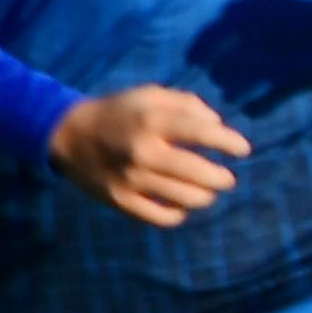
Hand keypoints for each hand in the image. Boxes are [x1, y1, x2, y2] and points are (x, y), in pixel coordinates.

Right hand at [49, 85, 246, 227]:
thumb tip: (218, 126)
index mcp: (151, 122)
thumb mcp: (149, 96)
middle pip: (200, 174)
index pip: (204, 134)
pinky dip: (179, 213)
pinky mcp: (120, 200)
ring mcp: (130, 179)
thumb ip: (187, 105)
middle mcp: (142, 152)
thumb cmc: (119, 113)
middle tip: (227, 178)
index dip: (230, 143)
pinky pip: (162, 217)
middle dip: (222, 178)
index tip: (243, 150)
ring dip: (206, 196)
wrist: (69, 134)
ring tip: (207, 190)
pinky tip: (181, 204)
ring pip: (186, 199)